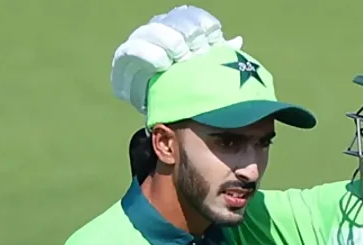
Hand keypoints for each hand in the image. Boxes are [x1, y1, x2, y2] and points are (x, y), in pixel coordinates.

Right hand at [111, 5, 242, 113]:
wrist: (160, 110)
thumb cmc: (187, 87)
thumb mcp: (205, 72)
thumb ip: (219, 56)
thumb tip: (237, 41)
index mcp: (180, 28)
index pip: (192, 17)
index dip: (204, 25)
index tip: (214, 39)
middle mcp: (159, 29)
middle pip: (174, 21)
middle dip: (188, 33)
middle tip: (197, 52)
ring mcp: (141, 41)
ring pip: (153, 31)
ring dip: (169, 41)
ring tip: (180, 58)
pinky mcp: (125, 58)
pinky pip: (134, 50)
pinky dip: (149, 55)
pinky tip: (162, 65)